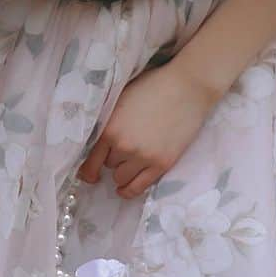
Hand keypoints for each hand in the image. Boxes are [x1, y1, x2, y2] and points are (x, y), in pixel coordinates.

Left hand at [76, 61, 222, 197]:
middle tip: (122, 150)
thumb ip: (108, 120)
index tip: (89, 175)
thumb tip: (97, 139)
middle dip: (113, 159)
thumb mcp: (121, 99)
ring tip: (127, 165)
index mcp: (109, 129)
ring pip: (121, 177)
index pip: (90, 160)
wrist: (187, 87)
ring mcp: (143, 157)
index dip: (88, 170)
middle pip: (108, 165)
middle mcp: (123, 146)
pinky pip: (139, 187)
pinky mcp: (161, 164)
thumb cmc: (154, 86)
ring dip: (122, 173)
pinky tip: (125, 190)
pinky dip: (129, 191)